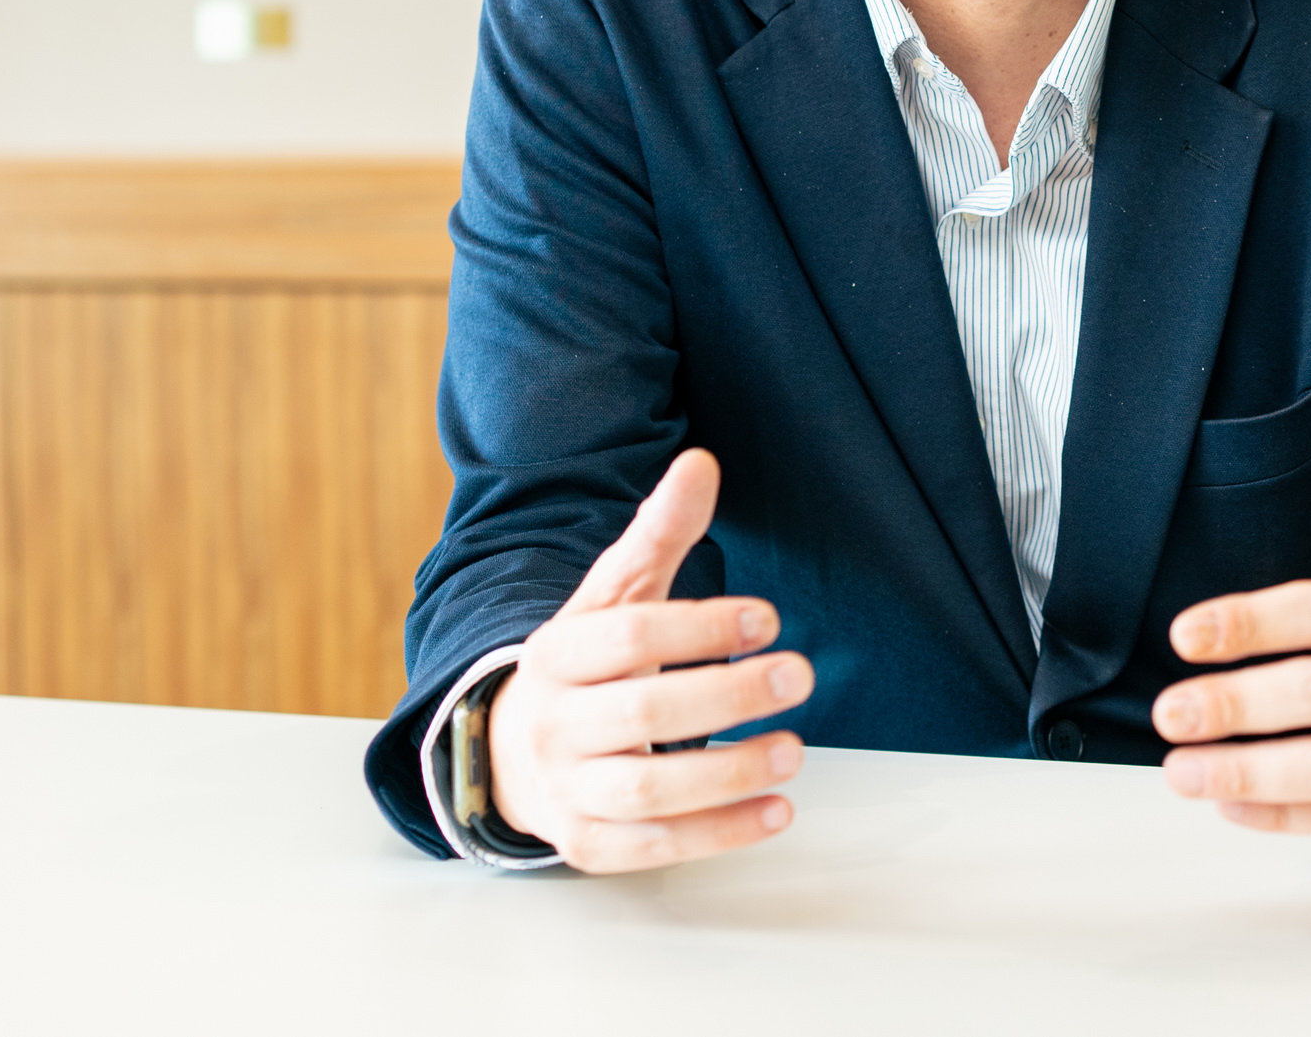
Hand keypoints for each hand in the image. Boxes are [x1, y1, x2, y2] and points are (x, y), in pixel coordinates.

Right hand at [485, 449, 813, 871]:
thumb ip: (659, 532)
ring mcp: (567, 790)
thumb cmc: (586, 664)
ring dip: (728, 773)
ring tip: (795, 750)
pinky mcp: (588, 845)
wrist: (509, 752)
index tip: (769, 617)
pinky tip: (776, 811)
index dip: (700, 626)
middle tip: (800, 674)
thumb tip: (701, 462)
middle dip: (728, 695)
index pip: (628, 636)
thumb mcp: (614, 596)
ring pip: (647, 789)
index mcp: (558, 652)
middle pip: (642, 711)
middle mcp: (555, 722)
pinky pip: (654, 848)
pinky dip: (718, 834)